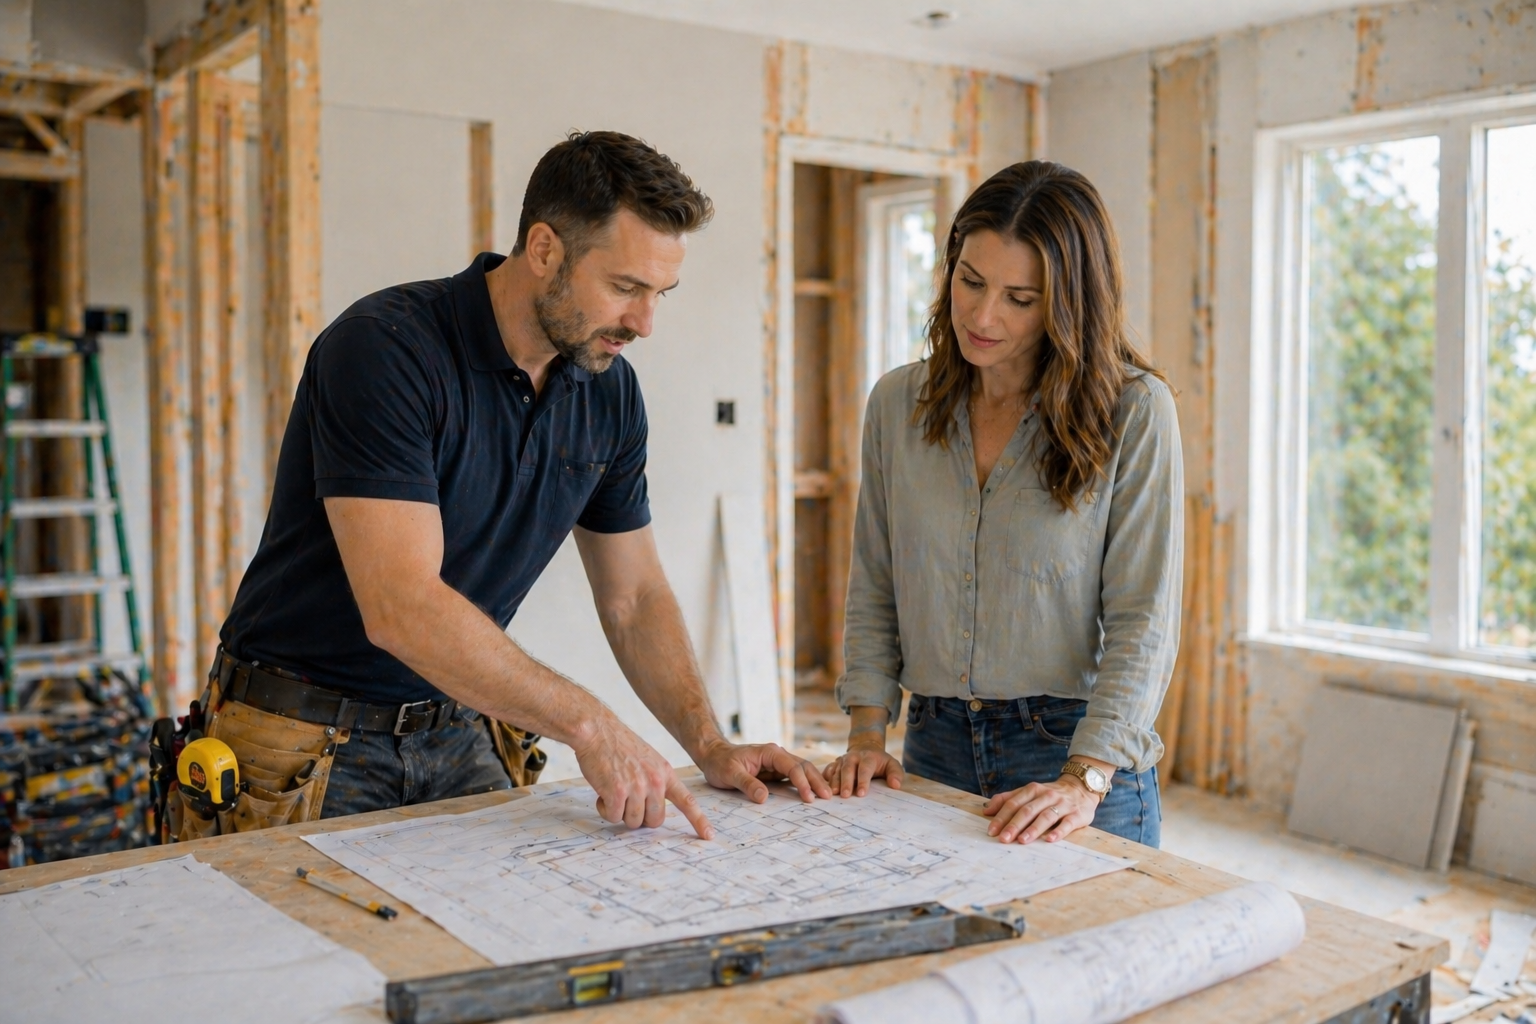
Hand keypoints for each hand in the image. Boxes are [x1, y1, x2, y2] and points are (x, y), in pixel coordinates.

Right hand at [571, 712, 714, 839]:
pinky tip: (602, 790)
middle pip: (654, 821)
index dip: (699, 821)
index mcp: (665, 773)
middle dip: (640, 817)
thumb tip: (653, 812)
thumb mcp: (648, 760)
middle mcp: (655, 781)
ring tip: (613, 788)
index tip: (709, 836)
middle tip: (626, 799)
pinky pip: (613, 817)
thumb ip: (655, 783)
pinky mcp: (617, 792)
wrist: (597, 730)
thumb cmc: (618, 747)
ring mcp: (637, 787)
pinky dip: (604, 809)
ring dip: (620, 811)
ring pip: (632, 822)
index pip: (687, 801)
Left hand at [696, 741, 832, 804]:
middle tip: (828, 797)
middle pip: (803, 766)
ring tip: (826, 796)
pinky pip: (794, 777)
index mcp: (769, 752)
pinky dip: (805, 784)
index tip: (809, 798)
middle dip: (816, 781)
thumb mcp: (730, 773)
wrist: (713, 755)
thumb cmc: (720, 762)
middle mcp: (777, 755)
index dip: (802, 782)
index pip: (792, 767)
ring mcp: (777, 764)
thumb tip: (764, 798)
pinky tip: (813, 792)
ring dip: (814, 782)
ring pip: (801, 771)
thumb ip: (747, 784)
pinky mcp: (775, 772)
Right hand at [822, 749, 904, 796]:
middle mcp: (853, 757)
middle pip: (848, 768)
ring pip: (837, 770)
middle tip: (845, 795)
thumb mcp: (892, 765)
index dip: (863, 781)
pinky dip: (825, 778)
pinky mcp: (835, 764)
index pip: (865, 769)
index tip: (862, 794)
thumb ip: (896, 774)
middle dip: (846, 782)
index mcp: (868, 757)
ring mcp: (842, 760)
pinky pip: (828, 770)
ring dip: (834, 782)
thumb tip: (895, 785)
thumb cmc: (880, 762)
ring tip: (833, 794)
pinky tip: (824, 787)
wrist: (866, 748)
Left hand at [982, 775, 1100, 843]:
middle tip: (1003, 839)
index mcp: (1033, 790)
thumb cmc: (1050, 795)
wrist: (1081, 788)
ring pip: (1045, 816)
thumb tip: (986, 809)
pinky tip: (1049, 840)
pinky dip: (1059, 832)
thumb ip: (1008, 799)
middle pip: (1027, 810)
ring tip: (1022, 840)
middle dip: (1014, 825)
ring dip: (1033, 829)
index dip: (1002, 817)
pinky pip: (1067, 824)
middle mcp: (1047, 795)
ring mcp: (1062, 805)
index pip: (1014, 803)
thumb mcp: (1029, 792)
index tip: (991, 830)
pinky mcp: (1077, 815)